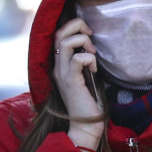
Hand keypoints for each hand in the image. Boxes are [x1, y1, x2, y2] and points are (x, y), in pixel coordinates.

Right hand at [53, 18, 102, 149]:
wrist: (86, 125)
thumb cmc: (90, 102)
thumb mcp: (86, 77)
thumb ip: (84, 62)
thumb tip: (93, 47)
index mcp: (60, 64)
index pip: (57, 35)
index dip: (72, 27)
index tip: (89, 35)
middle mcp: (57, 67)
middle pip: (58, 33)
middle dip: (77, 25)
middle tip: (91, 36)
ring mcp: (62, 73)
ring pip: (64, 42)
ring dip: (83, 41)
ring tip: (93, 53)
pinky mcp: (71, 81)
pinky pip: (77, 59)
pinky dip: (89, 59)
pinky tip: (94, 70)